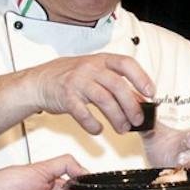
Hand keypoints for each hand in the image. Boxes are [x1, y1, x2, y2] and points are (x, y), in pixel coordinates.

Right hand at [30, 54, 152, 134]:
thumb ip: (114, 82)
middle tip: (138, 120)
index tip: (150, 93)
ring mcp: (77, 82)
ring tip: (122, 128)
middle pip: (117, 86)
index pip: (126, 64)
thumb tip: (138, 99)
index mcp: (100, 60)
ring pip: (103, 100)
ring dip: (117, 117)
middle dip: (131, 106)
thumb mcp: (93, 72)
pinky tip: (98, 130)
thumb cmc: (67, 77)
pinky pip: (83, 113)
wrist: (38, 82)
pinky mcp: (66, 97)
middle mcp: (90, 68)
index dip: (141, 78)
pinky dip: (93, 124)